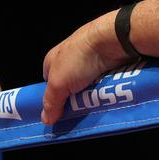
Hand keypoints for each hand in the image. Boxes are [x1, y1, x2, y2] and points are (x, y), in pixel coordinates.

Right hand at [40, 9, 130, 124]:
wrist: (112, 40)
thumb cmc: (79, 57)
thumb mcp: (58, 84)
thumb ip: (51, 102)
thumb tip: (46, 119)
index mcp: (53, 59)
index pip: (49, 83)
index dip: (53, 97)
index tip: (58, 112)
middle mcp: (70, 58)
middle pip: (70, 86)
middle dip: (74, 99)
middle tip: (78, 111)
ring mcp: (90, 60)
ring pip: (88, 85)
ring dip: (90, 96)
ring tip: (94, 106)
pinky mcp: (107, 62)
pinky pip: (103, 82)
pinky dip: (104, 89)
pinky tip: (107, 96)